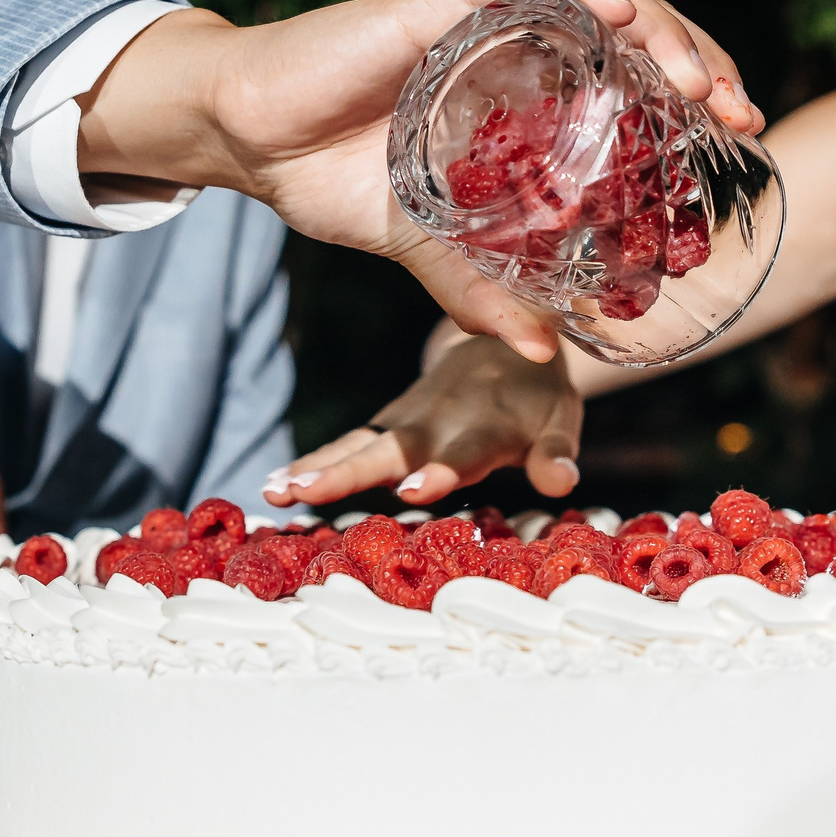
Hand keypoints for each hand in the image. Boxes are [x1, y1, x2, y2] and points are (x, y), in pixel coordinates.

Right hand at [79, 0, 759, 361]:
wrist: (246, 136)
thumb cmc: (329, 174)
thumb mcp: (418, 242)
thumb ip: (474, 288)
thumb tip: (536, 352)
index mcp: (526, 98)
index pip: (636, 79)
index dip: (696, 98)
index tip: (744, 137)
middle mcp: (516, 51)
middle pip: (636, 36)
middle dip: (700, 67)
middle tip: (743, 115)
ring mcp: (482, 22)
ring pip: (595, 0)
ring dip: (659, 30)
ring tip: (700, 78)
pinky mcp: (438, 3)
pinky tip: (618, 13)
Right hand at [265, 334, 581, 508]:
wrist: (505, 345)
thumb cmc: (537, 397)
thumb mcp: (560, 423)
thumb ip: (556, 454)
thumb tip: (562, 483)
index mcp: (484, 426)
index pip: (463, 451)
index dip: (441, 470)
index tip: (412, 491)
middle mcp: (436, 422)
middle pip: (390, 450)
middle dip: (350, 473)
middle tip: (307, 491)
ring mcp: (404, 422)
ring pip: (356, 444)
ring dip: (316, 466)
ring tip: (274, 490)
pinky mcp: (384, 425)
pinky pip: (345, 444)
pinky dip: (310, 462)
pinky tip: (273, 485)